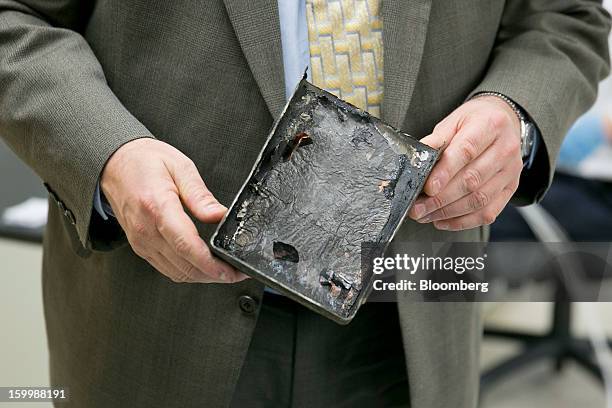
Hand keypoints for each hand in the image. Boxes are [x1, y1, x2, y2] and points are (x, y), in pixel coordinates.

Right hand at [101, 138, 247, 282]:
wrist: (114, 164)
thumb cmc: (144, 161)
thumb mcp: (180, 167)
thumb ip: (200, 195)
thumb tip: (220, 215)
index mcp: (158, 207)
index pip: (187, 246)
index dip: (212, 264)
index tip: (231, 270)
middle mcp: (146, 229)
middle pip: (185, 266)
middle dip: (215, 275)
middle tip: (236, 273)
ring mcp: (141, 241)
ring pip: (177, 273)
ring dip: (203, 277)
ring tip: (224, 271)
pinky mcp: (140, 247)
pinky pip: (167, 269)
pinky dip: (188, 272)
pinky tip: (203, 266)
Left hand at [408, 96, 522, 230]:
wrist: (504, 121)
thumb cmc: (476, 121)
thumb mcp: (454, 121)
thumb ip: (436, 140)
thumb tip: (417, 159)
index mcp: (490, 125)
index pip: (466, 151)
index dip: (445, 172)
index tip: (428, 188)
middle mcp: (505, 149)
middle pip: (472, 180)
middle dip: (440, 199)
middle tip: (418, 207)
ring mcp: (511, 171)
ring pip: (479, 199)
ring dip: (448, 212)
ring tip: (426, 215)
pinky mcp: (510, 188)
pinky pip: (488, 212)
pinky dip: (463, 221)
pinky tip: (443, 220)